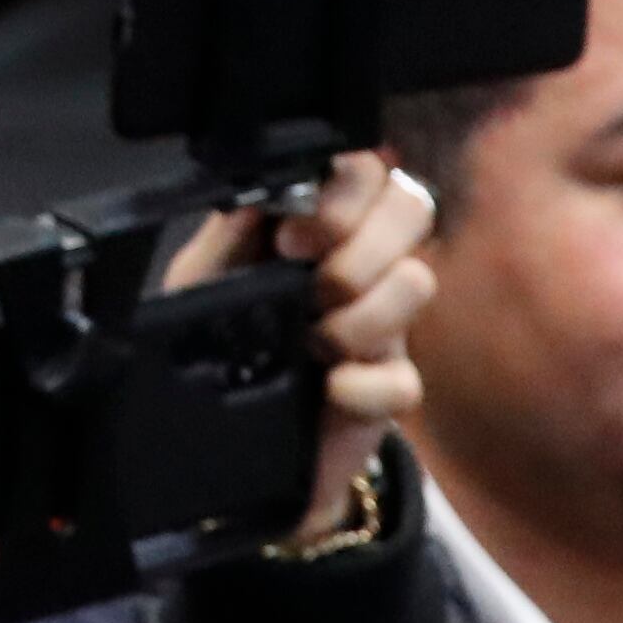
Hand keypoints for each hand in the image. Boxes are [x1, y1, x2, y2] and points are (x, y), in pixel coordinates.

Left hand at [161, 148, 438, 546]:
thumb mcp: (203, 280)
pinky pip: (407, 377)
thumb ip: (230, 232)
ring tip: (315, 342)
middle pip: (412, 205)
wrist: (225, 453)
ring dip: (364, 314)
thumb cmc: (217, 353)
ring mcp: (384, 327)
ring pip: (418, 282)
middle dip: (364, 243)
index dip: (348, 189)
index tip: (295, 234)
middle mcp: (359, 265)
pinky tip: (330, 391)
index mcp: (315, 227)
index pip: (366, 169)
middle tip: (313, 279)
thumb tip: (262, 188)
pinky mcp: (392, 391)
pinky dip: (365, 386)